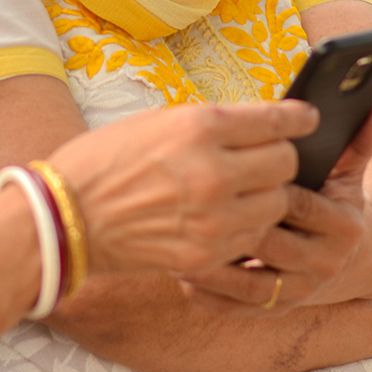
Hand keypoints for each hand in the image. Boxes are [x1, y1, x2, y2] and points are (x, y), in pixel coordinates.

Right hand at [48, 100, 314, 277]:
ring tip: (243, 191)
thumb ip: (212, 125)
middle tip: (266, 158)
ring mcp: (213, 217)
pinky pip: (251, 237)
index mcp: (200, 127)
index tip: (308, 119)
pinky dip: (246, 227)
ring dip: (266, 196)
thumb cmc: (104, 161)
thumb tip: (257, 126)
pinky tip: (225, 218)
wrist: (64, 218)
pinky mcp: (206, 253)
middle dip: (280, 159)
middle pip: (284, 163)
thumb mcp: (157, 122)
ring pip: (276, 203)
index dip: (299, 119)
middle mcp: (214, 171)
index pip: (276, 121)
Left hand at [179, 104, 371, 310]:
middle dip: (230, 227)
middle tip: (188, 207)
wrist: (347, 262)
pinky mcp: (276, 312)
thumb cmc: (334, 205)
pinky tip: (180, 272)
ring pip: (250, 284)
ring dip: (212, 266)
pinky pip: (236, 308)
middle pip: (271, 244)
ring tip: (177, 242)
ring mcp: (300, 292)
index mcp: (344, 225)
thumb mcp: (348, 175)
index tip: (225, 173)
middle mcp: (325, 263)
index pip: (298, 204)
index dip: (262, 189)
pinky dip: (209, 294)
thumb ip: (357, 144)